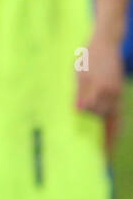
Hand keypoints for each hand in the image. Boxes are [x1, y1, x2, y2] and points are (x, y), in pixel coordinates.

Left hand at [76, 35, 123, 153]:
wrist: (105, 44)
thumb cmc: (88, 57)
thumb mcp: (80, 72)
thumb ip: (80, 92)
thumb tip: (80, 110)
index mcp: (100, 87)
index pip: (91, 110)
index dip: (85, 121)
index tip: (81, 136)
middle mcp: (112, 93)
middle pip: (101, 116)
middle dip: (96, 132)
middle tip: (92, 152)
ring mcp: (117, 95)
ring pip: (112, 118)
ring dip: (108, 135)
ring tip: (105, 154)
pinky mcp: (119, 96)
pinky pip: (118, 116)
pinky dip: (116, 129)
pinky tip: (114, 140)